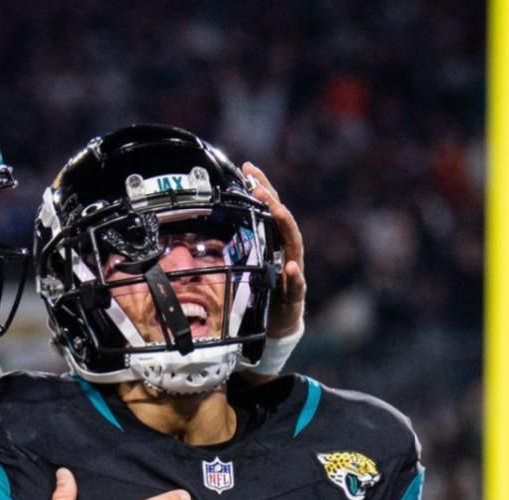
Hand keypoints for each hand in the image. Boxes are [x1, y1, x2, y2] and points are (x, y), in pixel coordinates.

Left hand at [242, 162, 305, 337]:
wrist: (278, 324)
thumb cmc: (263, 290)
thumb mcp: (248, 263)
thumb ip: (238, 243)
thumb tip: (212, 220)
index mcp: (275, 241)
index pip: (270, 207)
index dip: (261, 186)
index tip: (248, 166)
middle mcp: (287, 251)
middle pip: (283, 220)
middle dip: (271, 200)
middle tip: (258, 186)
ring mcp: (294, 270)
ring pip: (293, 244)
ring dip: (285, 226)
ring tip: (277, 211)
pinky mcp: (295, 294)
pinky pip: (296, 283)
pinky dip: (294, 275)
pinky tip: (290, 267)